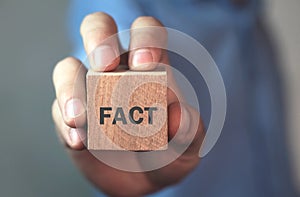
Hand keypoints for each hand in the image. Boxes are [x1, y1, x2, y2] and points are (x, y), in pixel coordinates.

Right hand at [52, 12, 204, 196]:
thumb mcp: (187, 146)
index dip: (145, 39)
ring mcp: (90, 91)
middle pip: (99, 29)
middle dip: (98, 39)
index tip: (144, 64)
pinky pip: (60, 111)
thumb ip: (189, 130)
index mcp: (150, 68)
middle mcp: (117, 70)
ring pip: (68, 68)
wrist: (145, 181)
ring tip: (80, 116)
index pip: (146, 32)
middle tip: (103, 65)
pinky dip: (65, 124)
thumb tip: (178, 114)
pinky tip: (79, 141)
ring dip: (71, 87)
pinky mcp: (70, 117)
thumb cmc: (169, 154)